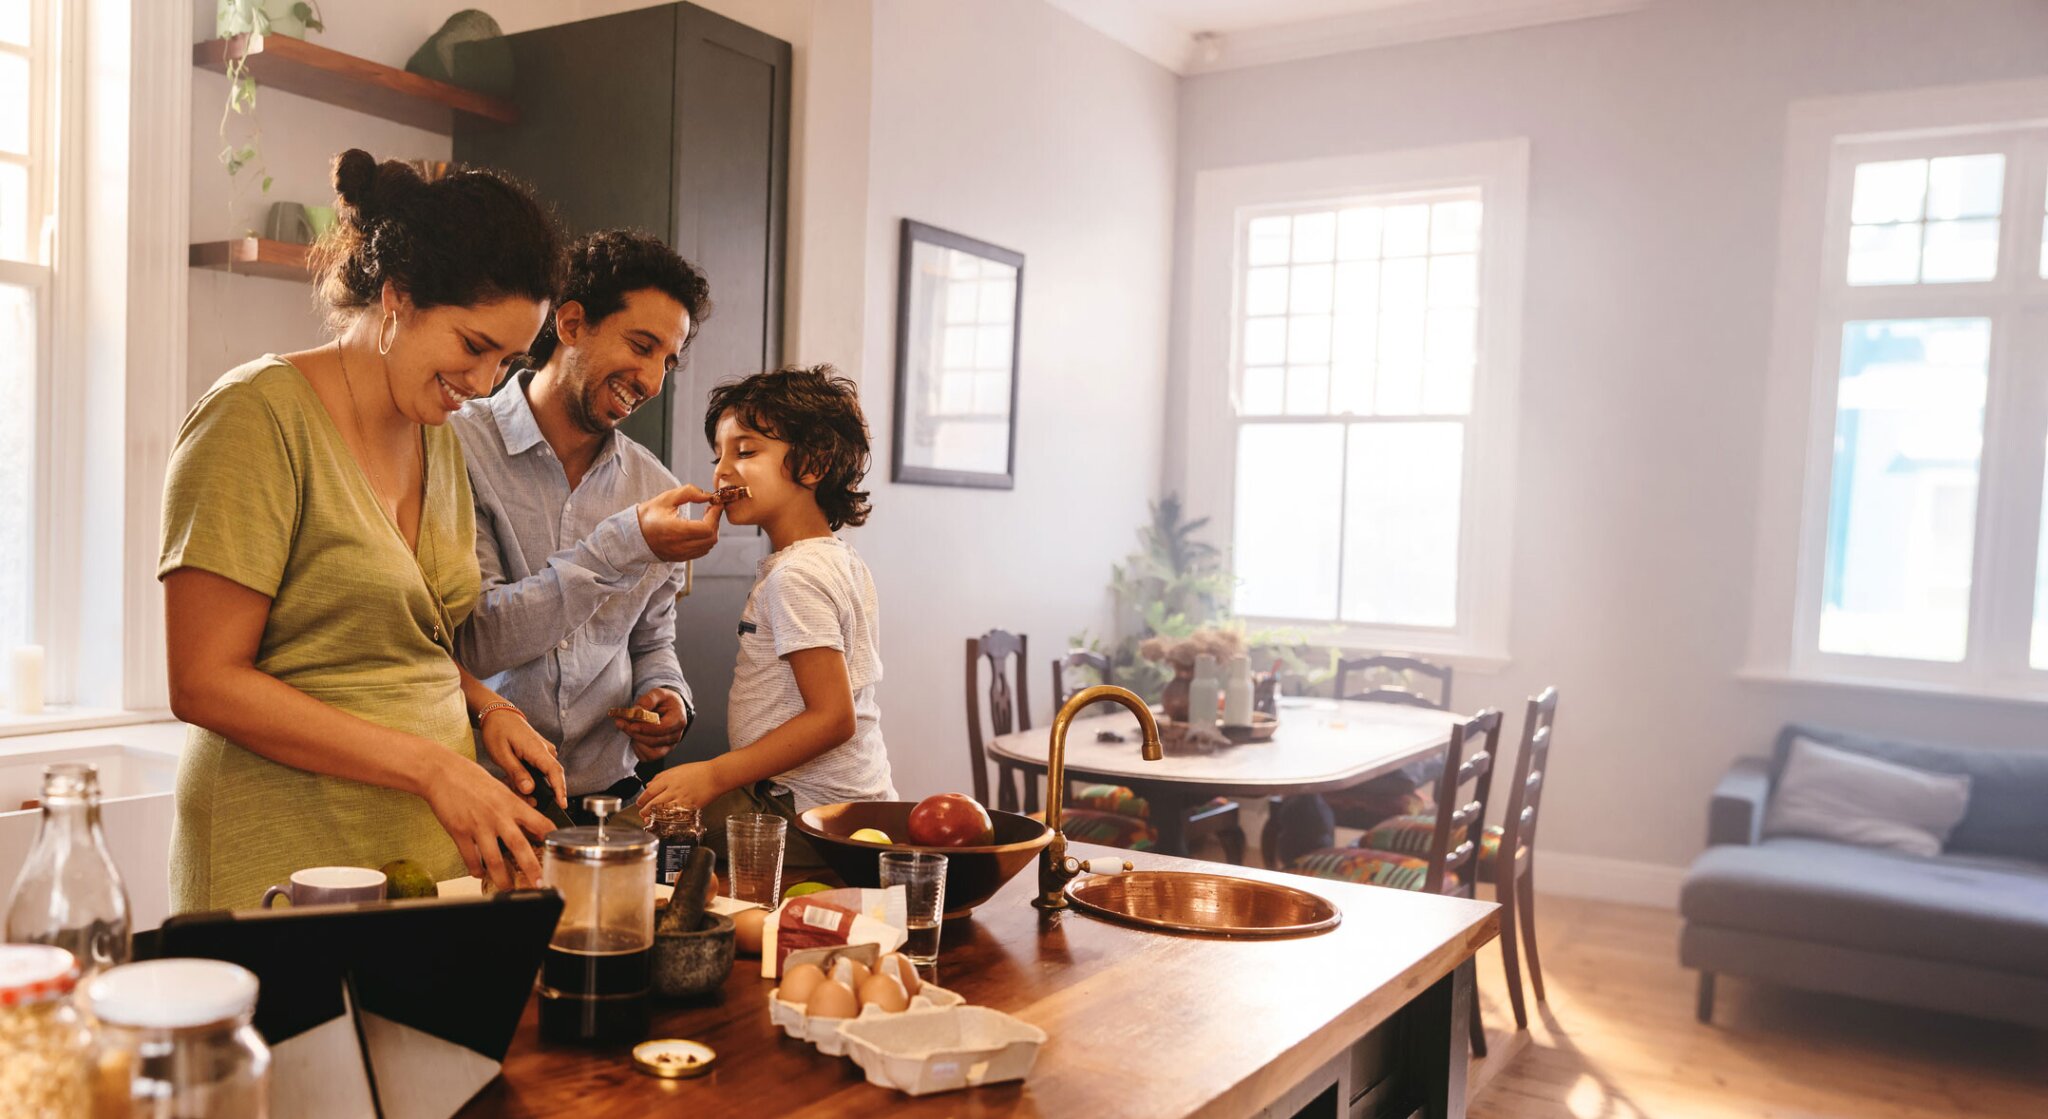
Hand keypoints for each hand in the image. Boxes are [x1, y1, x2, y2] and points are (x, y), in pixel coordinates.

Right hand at [420, 749, 554, 891]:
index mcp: (512, 803)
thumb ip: (515, 807)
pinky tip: (480, 874)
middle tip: (540, 883)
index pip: (540, 822)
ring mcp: (478, 826)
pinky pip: (470, 858)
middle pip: (520, 846)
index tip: (557, 851)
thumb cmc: (472, 778)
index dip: (551, 837)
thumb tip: (531, 824)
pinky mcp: (459, 833)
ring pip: (494, 860)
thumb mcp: (501, 789)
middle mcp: (498, 816)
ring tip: (508, 887)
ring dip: (502, 878)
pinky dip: (476, 870)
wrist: (443, 773)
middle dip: (532, 868)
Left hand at [478, 707, 567, 809]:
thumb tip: (530, 790)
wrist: (498, 714)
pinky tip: (513, 776)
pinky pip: (539, 770)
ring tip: (509, 782)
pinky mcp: (540, 752)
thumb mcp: (501, 754)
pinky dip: (528, 777)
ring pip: (543, 776)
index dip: (560, 790)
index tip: (562, 805)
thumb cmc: (498, 731)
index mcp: (537, 749)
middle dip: (538, 793)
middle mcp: (546, 750)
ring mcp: (544, 751)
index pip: (555, 772)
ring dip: (529, 784)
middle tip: (520, 798)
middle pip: (550, 778)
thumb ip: (516, 773)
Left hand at [616, 688, 687, 762]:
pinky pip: (646, 757)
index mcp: (678, 720)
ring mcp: (669, 746)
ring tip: (628, 727)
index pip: (662, 729)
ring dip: (635, 741)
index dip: (646, 729)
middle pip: (653, 741)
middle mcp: (675, 736)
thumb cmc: (665, 701)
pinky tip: (635, 736)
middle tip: (620, 722)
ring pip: (650, 752)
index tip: (631, 725)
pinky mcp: (661, 752)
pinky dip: (637, 748)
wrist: (670, 709)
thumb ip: (647, 700)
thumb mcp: (658, 693)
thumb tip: (636, 711)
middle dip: (635, 733)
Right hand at [636, 484, 721, 562]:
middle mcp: (678, 546)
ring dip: (712, 530)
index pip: (706, 528)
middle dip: (716, 522)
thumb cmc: (648, 515)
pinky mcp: (681, 558)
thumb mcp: (666, 498)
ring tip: (705, 517)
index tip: (715, 504)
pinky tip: (699, 528)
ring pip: (708, 546)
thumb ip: (689, 493)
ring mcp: (680, 555)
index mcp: (674, 530)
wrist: (632, 535)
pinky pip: (701, 551)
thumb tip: (708, 495)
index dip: (715, 515)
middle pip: (711, 538)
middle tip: (711, 508)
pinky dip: (706, 539)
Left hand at [637, 760, 724, 814]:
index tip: (640, 803)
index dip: (642, 798)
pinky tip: (664, 820)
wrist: (715, 775)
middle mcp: (672, 788)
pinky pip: (675, 814)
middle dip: (645, 809)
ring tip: (649, 819)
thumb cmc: (699, 771)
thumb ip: (661, 777)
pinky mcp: (689, 805)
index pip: (650, 790)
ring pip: (662, 809)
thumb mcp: (677, 769)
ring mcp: (681, 798)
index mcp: (669, 778)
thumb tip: (649, 784)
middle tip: (642, 813)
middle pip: (654, 801)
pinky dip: (668, 818)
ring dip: (653, 815)